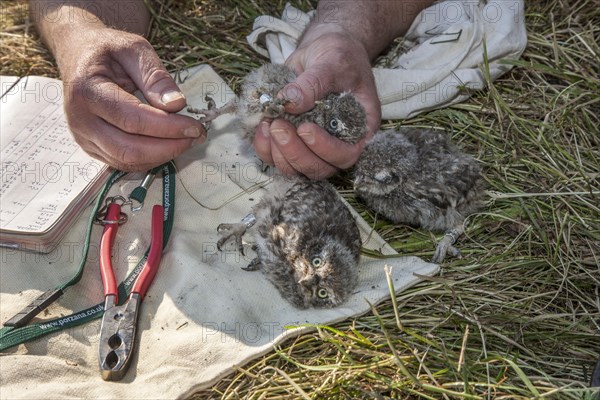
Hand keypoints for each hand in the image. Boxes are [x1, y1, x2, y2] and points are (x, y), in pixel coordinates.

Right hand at [57, 27, 205, 170]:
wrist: (78, 55)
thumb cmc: (107, 50)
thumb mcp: (134, 49)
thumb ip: (155, 76)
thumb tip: (176, 104)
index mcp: (87, 91)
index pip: (132, 120)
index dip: (167, 128)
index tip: (195, 126)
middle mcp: (80, 119)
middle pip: (129, 149)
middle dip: (168, 147)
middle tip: (195, 136)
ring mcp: (84, 137)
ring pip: (127, 161)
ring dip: (162, 156)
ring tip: (186, 140)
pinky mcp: (92, 148)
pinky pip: (124, 163)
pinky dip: (150, 159)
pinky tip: (168, 145)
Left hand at [253, 26, 380, 178]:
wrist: (324, 50)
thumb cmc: (339, 54)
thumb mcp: (331, 62)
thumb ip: (313, 83)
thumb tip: (290, 102)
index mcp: (360, 128)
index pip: (347, 154)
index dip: (325, 149)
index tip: (305, 129)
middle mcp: (339, 143)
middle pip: (319, 168)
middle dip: (295, 152)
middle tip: (278, 125)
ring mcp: (314, 145)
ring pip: (296, 168)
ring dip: (278, 153)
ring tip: (269, 123)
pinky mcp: (293, 141)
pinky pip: (278, 157)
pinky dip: (265, 147)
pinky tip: (261, 126)